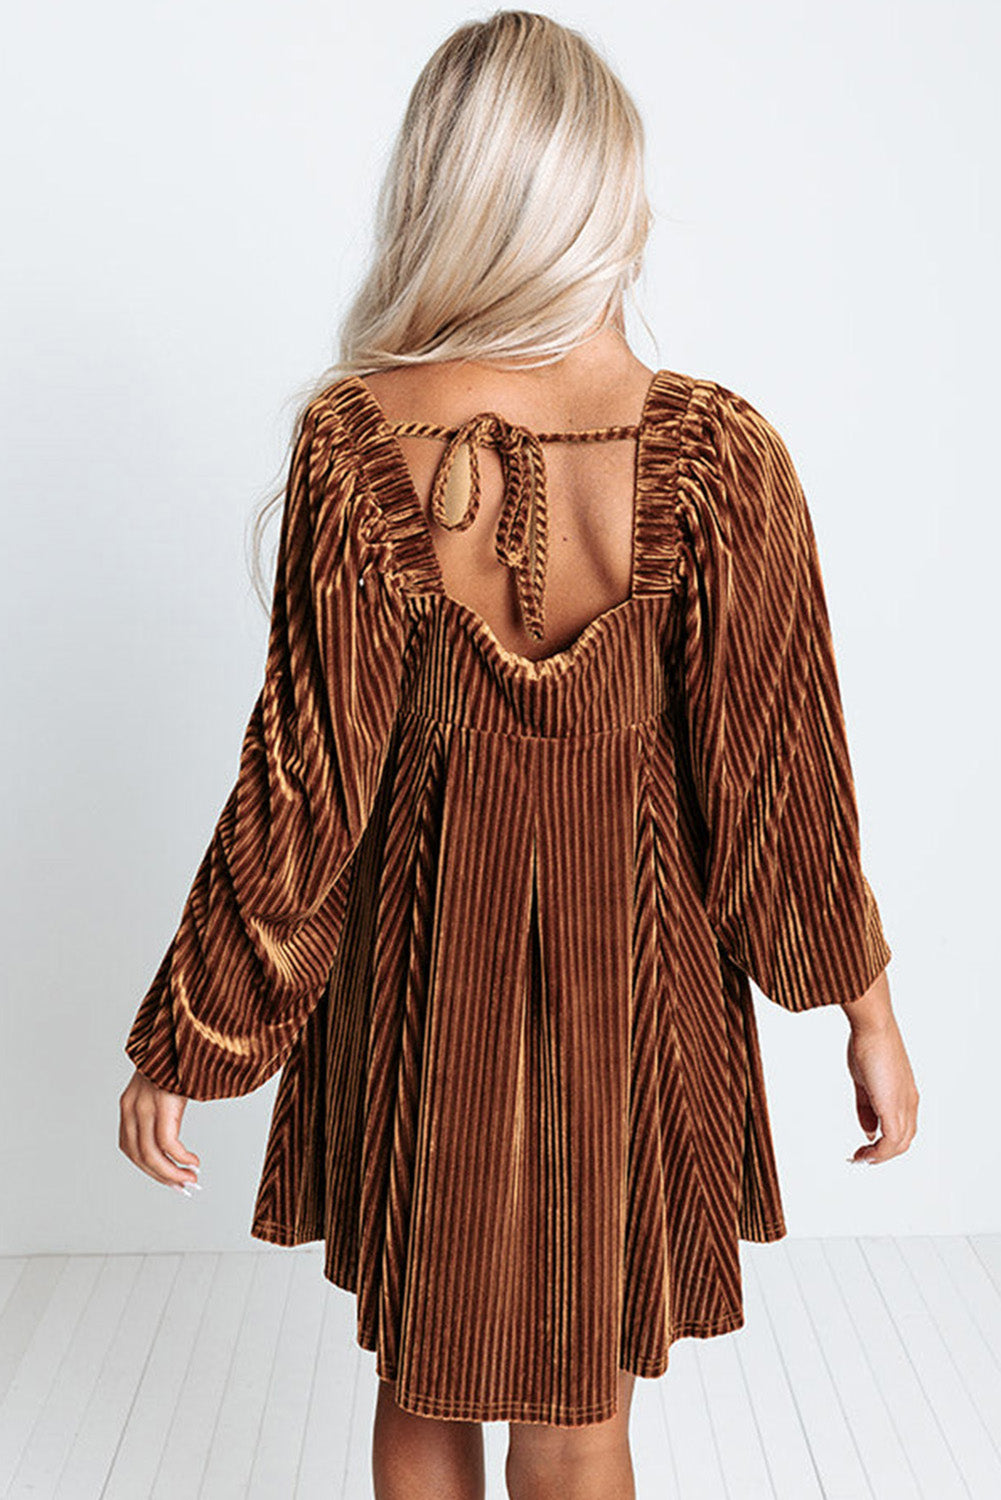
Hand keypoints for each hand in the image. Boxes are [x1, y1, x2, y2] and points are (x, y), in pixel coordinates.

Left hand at [119, 1068, 201, 1193]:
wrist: (180, 1026)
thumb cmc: (178, 1056)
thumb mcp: (164, 1085)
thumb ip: (163, 1107)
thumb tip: (175, 1133)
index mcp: (129, 1104)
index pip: (131, 1150)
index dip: (150, 1170)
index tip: (170, 1181)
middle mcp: (131, 1107)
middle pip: (140, 1157)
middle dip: (163, 1177)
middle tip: (184, 1187)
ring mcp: (145, 1104)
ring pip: (152, 1154)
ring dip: (172, 1173)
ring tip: (191, 1179)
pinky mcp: (162, 1101)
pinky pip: (168, 1143)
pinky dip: (181, 1158)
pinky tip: (194, 1161)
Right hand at [842, 971, 918, 1164]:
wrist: (874, 1027)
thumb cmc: (869, 1044)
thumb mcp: (865, 1081)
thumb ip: (867, 1108)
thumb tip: (869, 1130)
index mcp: (906, 1095)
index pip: (902, 1128)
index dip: (885, 1142)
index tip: (866, 1146)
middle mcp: (909, 1102)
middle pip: (903, 1141)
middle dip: (882, 1154)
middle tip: (861, 1157)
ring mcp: (903, 1104)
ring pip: (899, 1144)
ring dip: (879, 1156)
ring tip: (860, 1158)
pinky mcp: (893, 1106)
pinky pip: (891, 1140)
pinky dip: (879, 1152)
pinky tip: (864, 1153)